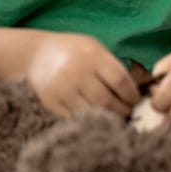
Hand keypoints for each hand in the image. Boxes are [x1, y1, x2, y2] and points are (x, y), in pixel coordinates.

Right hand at [24, 30, 138, 118]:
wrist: (34, 55)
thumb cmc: (72, 51)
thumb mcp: (94, 48)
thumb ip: (112, 66)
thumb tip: (133, 91)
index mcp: (92, 56)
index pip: (120, 80)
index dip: (132, 94)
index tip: (136, 100)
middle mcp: (76, 72)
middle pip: (106, 100)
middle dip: (121, 110)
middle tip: (127, 113)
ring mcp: (62, 89)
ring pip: (91, 113)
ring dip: (106, 119)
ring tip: (113, 118)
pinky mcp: (50, 103)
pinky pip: (74, 119)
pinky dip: (87, 122)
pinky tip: (94, 121)